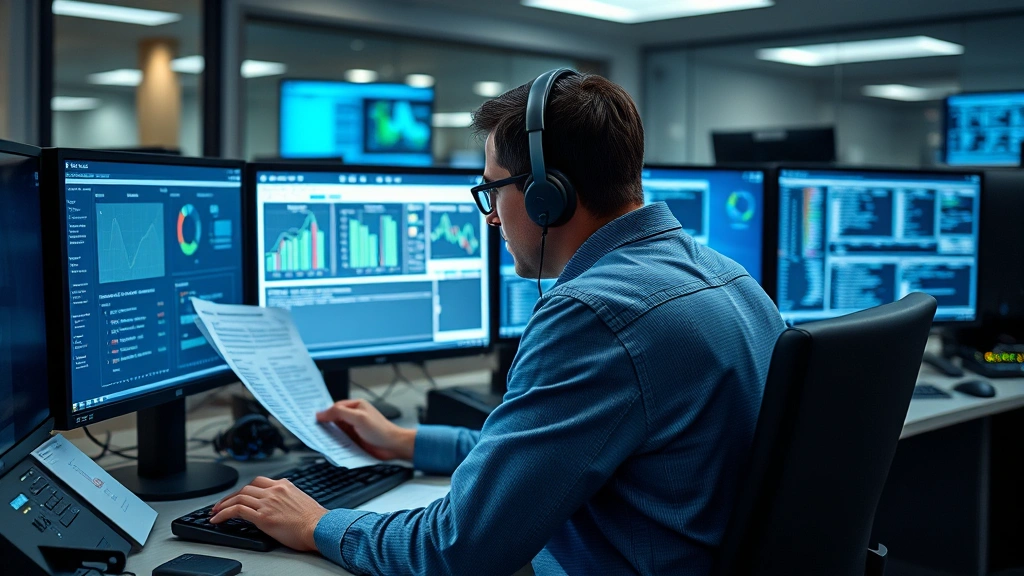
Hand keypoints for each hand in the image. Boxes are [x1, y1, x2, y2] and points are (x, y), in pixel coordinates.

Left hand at [210, 477, 327, 551]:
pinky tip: (217, 519)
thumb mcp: (301, 501)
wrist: (320, 527)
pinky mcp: (262, 516)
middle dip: (230, 496)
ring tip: (214, 512)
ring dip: (222, 505)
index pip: (258, 482)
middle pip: (245, 488)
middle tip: (221, 504)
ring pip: (238, 498)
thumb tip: (280, 506)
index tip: (238, 495)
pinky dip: (223, 513)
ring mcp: (267, 502)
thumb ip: (287, 499)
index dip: (244, 489)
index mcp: (284, 485)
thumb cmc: (315, 519)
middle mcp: (274, 491)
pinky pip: (236, 511)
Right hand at [316, 399, 415, 460]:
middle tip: (312, 429)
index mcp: (356, 406)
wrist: (393, 446)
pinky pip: (341, 440)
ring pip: (336, 430)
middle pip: (334, 419)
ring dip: (329, 434)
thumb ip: (339, 413)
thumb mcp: (358, 418)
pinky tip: (329, 445)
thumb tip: (321, 413)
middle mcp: (354, 416)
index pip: (336, 407)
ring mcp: (354, 429)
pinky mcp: (355, 440)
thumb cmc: (380, 430)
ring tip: (318, 438)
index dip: (325, 413)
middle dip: (325, 424)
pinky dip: (334, 442)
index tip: (313, 419)